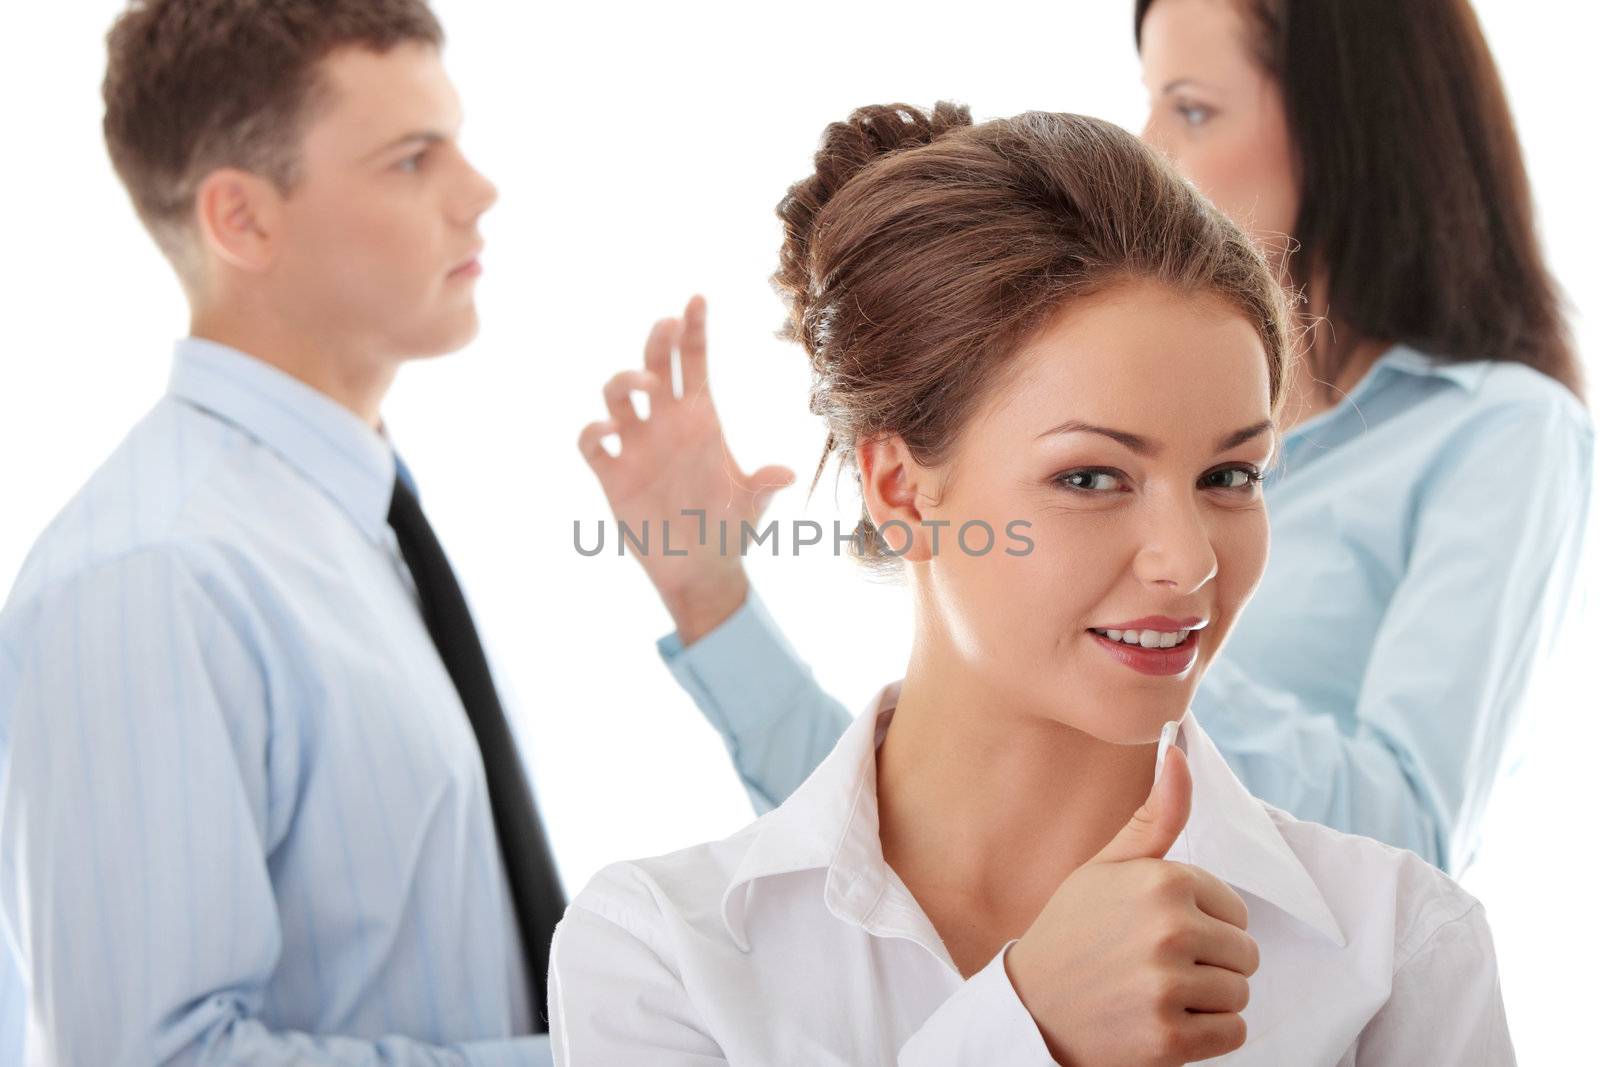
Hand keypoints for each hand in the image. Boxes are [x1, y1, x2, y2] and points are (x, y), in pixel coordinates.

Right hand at [578, 295, 795, 644]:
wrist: (699, 571)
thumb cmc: (729, 532)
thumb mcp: (751, 509)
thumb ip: (762, 487)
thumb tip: (786, 474)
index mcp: (702, 421)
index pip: (694, 364)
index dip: (693, 330)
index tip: (696, 299)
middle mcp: (666, 426)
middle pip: (656, 366)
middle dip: (657, 341)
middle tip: (666, 325)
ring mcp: (636, 447)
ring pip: (618, 395)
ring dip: (624, 380)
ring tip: (643, 384)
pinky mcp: (612, 474)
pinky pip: (592, 442)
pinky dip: (593, 430)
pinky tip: (609, 429)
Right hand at [1005, 744, 1258, 1065]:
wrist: (1029, 1010)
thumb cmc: (1072, 933)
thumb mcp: (1107, 867)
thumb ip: (1156, 815)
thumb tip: (1179, 750)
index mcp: (1162, 881)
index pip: (1235, 909)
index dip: (1202, 923)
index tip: (1155, 931)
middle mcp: (1170, 929)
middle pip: (1245, 953)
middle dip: (1210, 964)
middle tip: (1155, 967)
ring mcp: (1169, 986)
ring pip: (1239, 993)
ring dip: (1206, 1000)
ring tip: (1156, 994)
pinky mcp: (1170, 1038)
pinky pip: (1232, 1033)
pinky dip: (1206, 1035)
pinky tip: (1162, 1022)